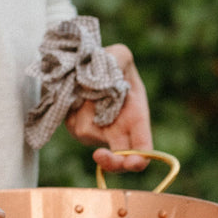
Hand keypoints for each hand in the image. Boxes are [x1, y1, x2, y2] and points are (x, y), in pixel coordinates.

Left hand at [65, 43, 152, 172]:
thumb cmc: (107, 61)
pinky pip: (74, 125)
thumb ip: (120, 59)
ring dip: (86, 111)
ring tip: (88, 88)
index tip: (132, 162)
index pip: (143, 148)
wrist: (82, 64)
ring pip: (89, 133)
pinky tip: (77, 95)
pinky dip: (74, 110)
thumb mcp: (119, 55)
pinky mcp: (76, 128)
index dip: (139, 159)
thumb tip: (110, 74)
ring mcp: (96, 133)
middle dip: (112, 163)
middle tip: (100, 155)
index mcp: (136, 118)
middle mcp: (118, 130)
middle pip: (118, 161)